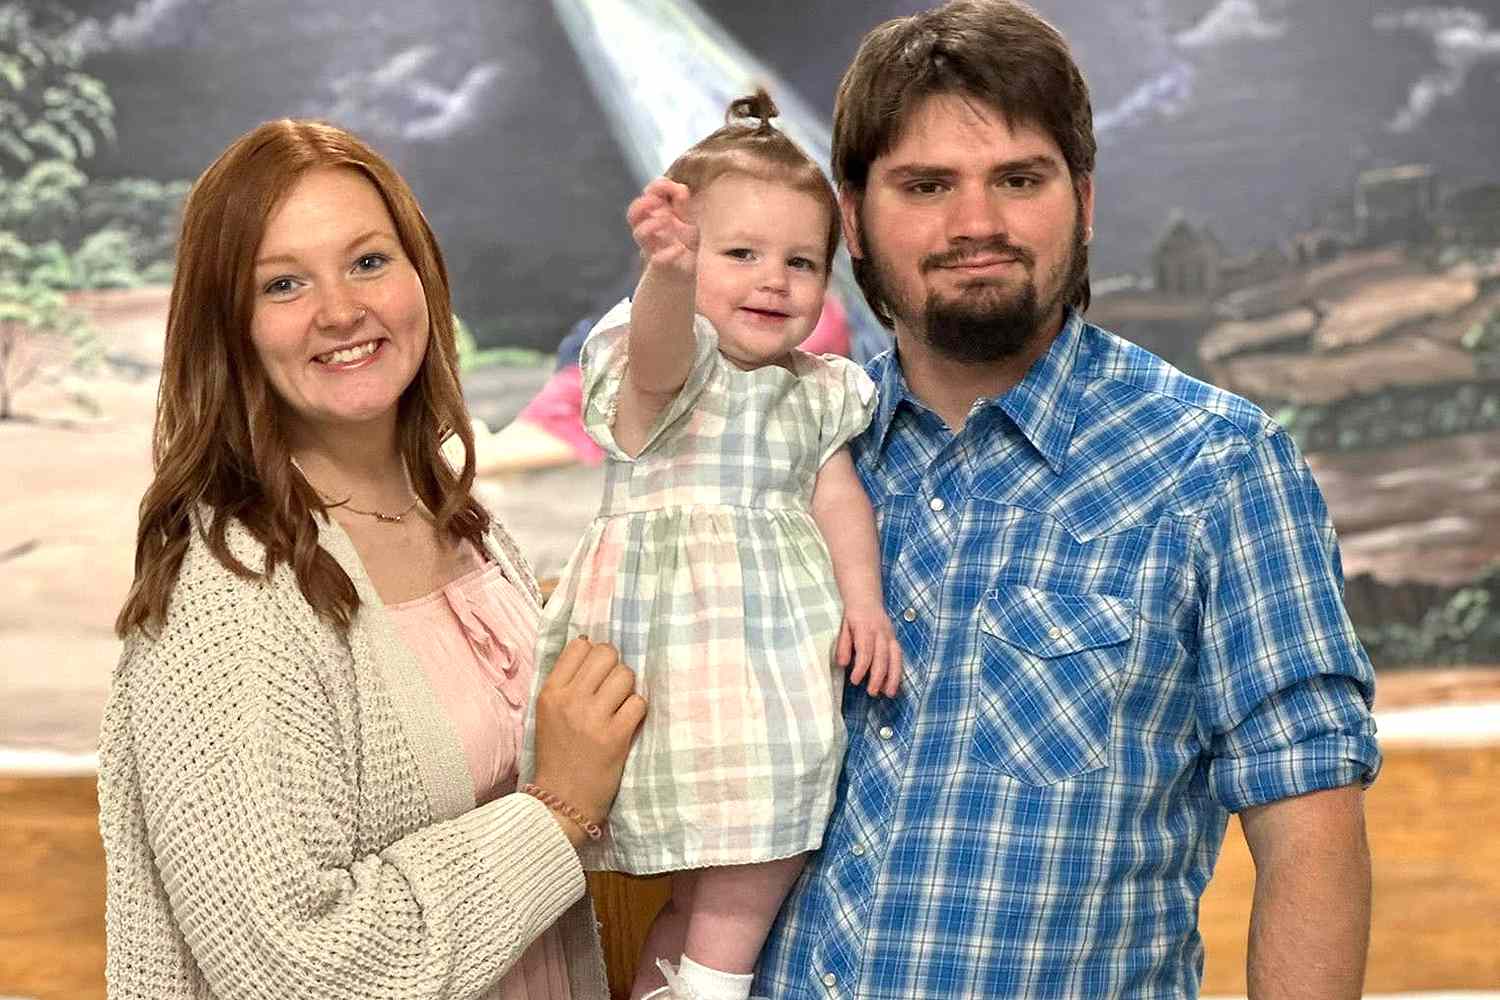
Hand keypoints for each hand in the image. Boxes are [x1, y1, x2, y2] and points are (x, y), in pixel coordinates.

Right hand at [529, 637, 646, 846]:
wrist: (560, 801)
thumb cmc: (557, 755)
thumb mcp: (547, 713)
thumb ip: (565, 682)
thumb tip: (591, 645)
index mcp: (550, 692)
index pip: (580, 645)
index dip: (594, 653)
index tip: (597, 671)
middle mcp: (570, 700)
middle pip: (606, 654)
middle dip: (615, 668)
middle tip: (612, 689)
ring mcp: (593, 718)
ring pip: (626, 675)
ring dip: (628, 689)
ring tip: (619, 707)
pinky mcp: (615, 737)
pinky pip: (638, 703)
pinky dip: (637, 711)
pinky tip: (627, 723)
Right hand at [627, 177, 696, 275]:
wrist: (683, 275)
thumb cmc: (683, 245)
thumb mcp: (687, 221)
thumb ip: (682, 205)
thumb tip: (680, 186)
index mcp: (656, 215)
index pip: (647, 196)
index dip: (657, 186)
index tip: (674, 187)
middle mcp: (650, 230)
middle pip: (633, 213)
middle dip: (643, 203)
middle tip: (659, 202)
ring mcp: (653, 247)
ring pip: (639, 234)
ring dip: (651, 224)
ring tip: (668, 219)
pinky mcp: (661, 264)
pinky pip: (658, 259)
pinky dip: (670, 252)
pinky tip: (680, 248)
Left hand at [837, 602, 901, 697]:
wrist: (866, 597)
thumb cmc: (853, 614)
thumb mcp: (843, 627)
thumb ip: (843, 645)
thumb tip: (842, 664)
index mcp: (865, 628)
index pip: (865, 651)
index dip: (861, 668)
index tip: (855, 681)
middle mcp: (880, 632)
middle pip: (882, 657)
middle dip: (878, 677)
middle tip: (872, 692)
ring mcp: (890, 635)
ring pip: (895, 657)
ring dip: (893, 677)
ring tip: (889, 693)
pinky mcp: (894, 639)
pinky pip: (899, 656)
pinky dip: (898, 671)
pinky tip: (893, 683)